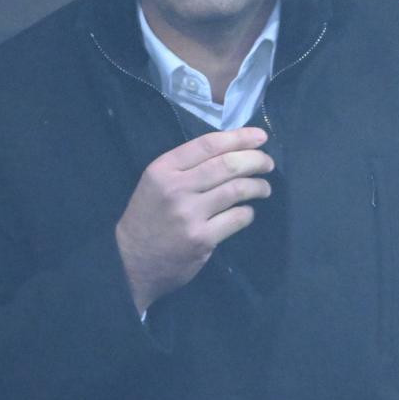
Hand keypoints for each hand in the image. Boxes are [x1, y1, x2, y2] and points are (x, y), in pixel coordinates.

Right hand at [114, 127, 271, 310]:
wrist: (130, 262)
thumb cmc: (148, 218)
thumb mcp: (156, 183)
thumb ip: (186, 166)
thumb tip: (232, 150)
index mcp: (163, 169)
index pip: (208, 144)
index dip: (239, 137)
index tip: (261, 137)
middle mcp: (176, 188)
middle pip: (227, 165)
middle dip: (256, 160)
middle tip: (268, 163)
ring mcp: (189, 214)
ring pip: (237, 190)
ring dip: (258, 186)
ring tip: (264, 188)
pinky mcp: (202, 239)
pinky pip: (237, 218)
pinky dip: (248, 212)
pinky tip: (247, 212)